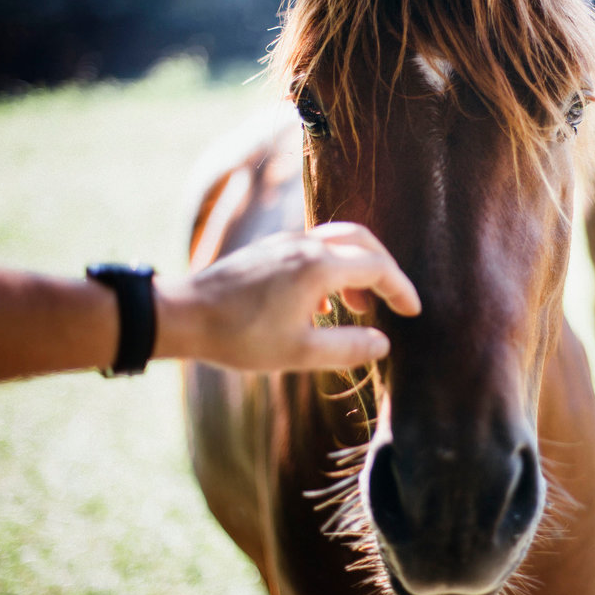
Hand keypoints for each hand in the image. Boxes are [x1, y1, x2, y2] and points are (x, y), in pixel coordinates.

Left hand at [155, 223, 420, 371]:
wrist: (182, 316)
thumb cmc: (239, 337)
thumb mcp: (299, 353)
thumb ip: (348, 348)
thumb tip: (383, 343)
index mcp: (318, 267)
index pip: (376, 268)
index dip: (400, 289)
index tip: (412, 312)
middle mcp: (304, 246)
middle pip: (361, 240)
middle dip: (384, 268)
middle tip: (393, 298)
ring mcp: (284, 244)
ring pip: (336, 241)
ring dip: (357, 268)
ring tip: (358, 307)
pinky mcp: (268, 251)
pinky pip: (314, 248)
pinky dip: (332, 268)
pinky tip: (321, 304)